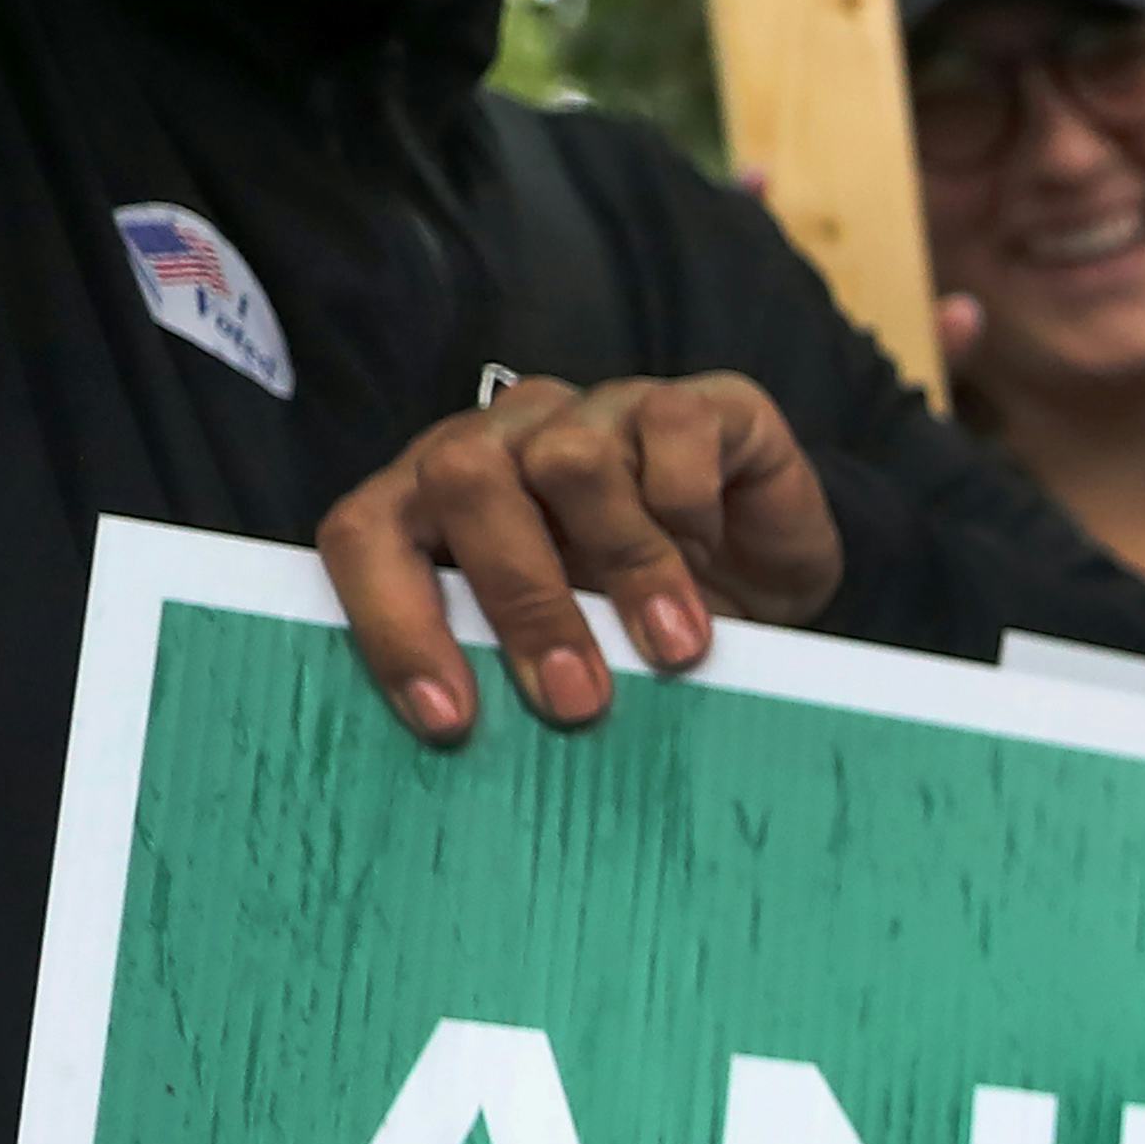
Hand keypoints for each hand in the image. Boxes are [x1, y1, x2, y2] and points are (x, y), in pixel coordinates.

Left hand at [310, 372, 841, 745]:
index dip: (393, 623)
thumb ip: (507, 663)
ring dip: (625, 565)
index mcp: (442, 497)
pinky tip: (714, 551)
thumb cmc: (651, 627)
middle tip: (578, 698)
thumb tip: (478, 740)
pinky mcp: (695, 403)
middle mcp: (506, 435)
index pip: (369, 532)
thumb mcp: (571, 654)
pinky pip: (675, 431)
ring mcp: (598, 409)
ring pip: (570, 459)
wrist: (775, 585)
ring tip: (673, 647)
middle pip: (463, 478)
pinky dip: (691, 507)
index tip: (451, 719)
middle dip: (520, 600)